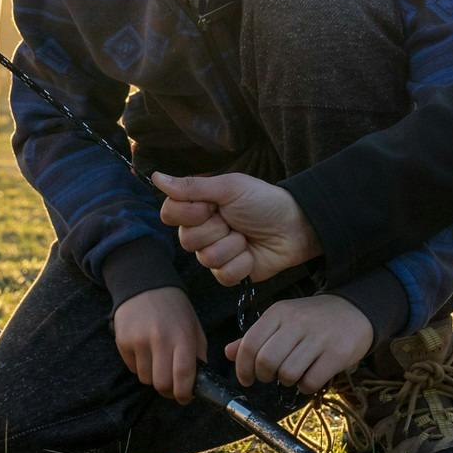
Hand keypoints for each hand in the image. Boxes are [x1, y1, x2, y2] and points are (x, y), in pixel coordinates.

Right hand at [112, 286, 206, 402]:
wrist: (144, 285)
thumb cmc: (174, 309)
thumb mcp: (193, 326)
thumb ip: (198, 353)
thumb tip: (198, 381)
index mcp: (182, 335)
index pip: (183, 374)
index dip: (184, 393)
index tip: (185, 398)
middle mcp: (160, 339)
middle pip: (161, 384)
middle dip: (168, 391)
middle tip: (172, 386)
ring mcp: (139, 340)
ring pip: (146, 379)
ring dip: (153, 377)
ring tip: (158, 361)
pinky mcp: (123, 341)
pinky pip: (132, 369)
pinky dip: (140, 367)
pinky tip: (145, 350)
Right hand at [154, 171, 320, 284]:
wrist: (295, 226)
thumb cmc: (264, 201)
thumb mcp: (229, 187)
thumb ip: (192, 187)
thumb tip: (156, 176)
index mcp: (199, 207)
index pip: (170, 213)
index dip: (188, 213)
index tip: (210, 205)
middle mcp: (203, 231)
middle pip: (187, 240)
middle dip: (217, 229)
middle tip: (234, 220)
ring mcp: (215, 253)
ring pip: (206, 259)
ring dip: (232, 246)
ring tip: (246, 236)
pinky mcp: (230, 273)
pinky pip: (223, 275)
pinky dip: (242, 263)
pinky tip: (252, 253)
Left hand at [227, 294, 372, 393]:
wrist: (356, 311)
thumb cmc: (312, 319)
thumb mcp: (283, 320)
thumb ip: (256, 337)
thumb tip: (228, 353)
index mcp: (279, 312)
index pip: (250, 344)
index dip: (243, 367)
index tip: (246, 378)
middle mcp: (297, 322)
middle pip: (266, 362)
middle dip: (264, 376)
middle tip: (271, 376)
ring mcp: (318, 337)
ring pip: (287, 374)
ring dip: (286, 381)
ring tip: (294, 373)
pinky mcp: (336, 353)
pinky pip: (310, 381)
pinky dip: (306, 386)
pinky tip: (310, 376)